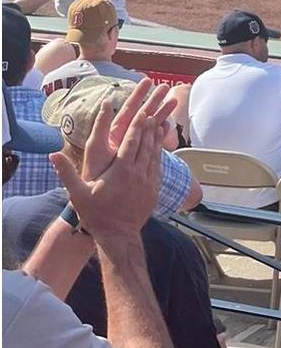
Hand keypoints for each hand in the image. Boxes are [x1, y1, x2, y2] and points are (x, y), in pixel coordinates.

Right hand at [49, 81, 171, 240]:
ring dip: (157, 140)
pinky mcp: (154, 191)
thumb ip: (66, 172)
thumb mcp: (78, 193)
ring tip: (160, 126)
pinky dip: (160, 156)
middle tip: (154, 112)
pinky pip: (159, 168)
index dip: (138, 127)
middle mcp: (139, 174)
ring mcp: (149, 182)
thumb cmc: (96, 214)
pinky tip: (160, 150)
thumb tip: (52, 154)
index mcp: (122, 171)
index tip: (143, 113)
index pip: (132, 143)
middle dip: (149, 128)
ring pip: (155, 156)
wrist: (118, 235)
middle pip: (147, 146)